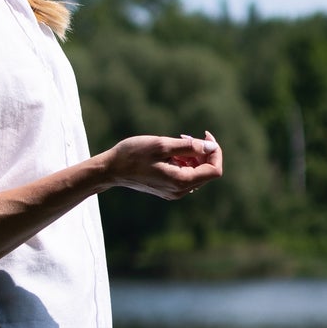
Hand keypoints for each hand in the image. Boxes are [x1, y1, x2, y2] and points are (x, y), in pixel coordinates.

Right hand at [101, 131, 222, 199]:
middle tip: (184, 136)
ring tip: (174, 142)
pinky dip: (183, 161)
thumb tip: (211, 147)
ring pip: (196, 172)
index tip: (205, 136)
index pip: (214, 170)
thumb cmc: (133, 155)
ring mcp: (174, 191)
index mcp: (181, 181)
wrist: (111, 170)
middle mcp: (180, 191)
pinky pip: (185, 175)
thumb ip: (189, 146)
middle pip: (206, 171)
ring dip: (191, 155)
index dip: (215, 152)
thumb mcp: (162, 145)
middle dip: (202, 152)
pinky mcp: (168, 188)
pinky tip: (169, 152)